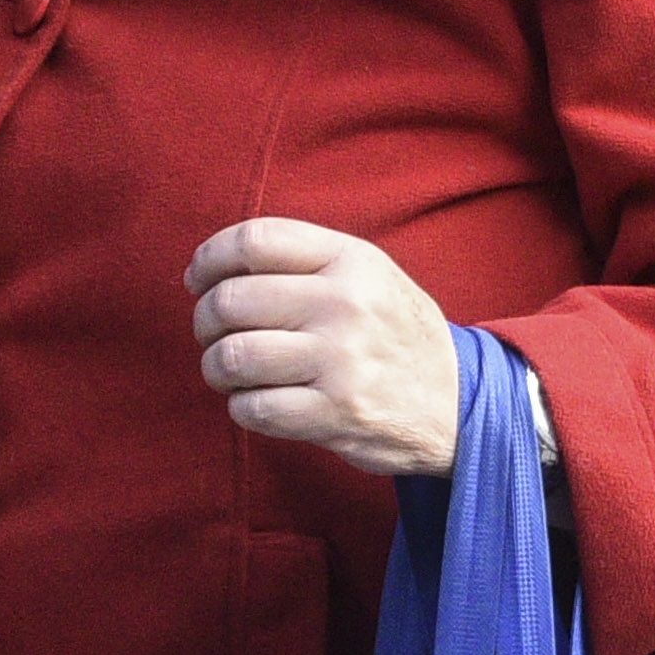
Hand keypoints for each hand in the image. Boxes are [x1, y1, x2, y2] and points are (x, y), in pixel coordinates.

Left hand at [185, 219, 459, 476]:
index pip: (254, 240)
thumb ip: (303, 261)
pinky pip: (252, 408)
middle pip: (231, 300)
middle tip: (215, 335)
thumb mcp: (368, 275)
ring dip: (217, 369)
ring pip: (232, 357)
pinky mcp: (335, 414)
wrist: (458, 402)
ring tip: (231, 373)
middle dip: (206, 322)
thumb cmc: (393, 334)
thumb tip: (212, 268)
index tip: (197, 279)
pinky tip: (260, 401)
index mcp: (351, 260)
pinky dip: (242, 407)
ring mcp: (341, 361)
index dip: (209, 258)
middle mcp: (346, 305)